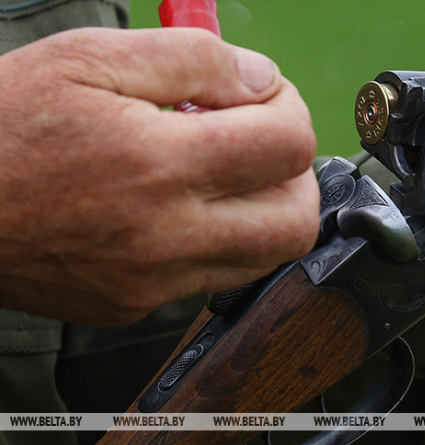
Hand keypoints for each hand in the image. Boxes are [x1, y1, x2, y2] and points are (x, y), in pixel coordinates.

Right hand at [0, 28, 319, 324]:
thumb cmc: (1, 125)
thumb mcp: (90, 57)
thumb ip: (192, 61)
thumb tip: (261, 80)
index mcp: (158, 165)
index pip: (287, 146)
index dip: (290, 109)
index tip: (264, 98)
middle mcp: (164, 236)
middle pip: (294, 220)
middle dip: (294, 173)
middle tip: (260, 141)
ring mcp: (150, 282)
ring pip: (262, 258)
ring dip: (264, 209)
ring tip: (219, 170)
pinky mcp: (132, 306)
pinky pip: (210, 277)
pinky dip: (217, 239)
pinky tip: (177, 204)